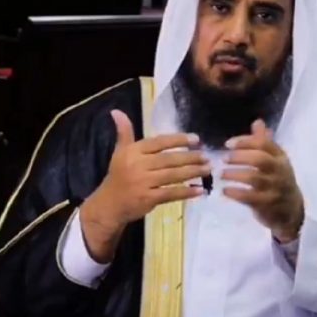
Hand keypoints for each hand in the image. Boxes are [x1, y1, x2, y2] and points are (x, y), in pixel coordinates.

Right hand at [80, 110, 209, 261]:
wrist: (109, 204)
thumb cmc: (118, 176)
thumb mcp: (119, 152)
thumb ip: (124, 132)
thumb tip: (116, 111)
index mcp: (133, 152)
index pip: (159, 142)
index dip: (178, 140)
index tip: (196, 139)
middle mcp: (138, 165)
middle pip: (169, 159)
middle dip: (190, 157)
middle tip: (207, 157)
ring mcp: (143, 183)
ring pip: (172, 175)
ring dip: (192, 172)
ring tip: (207, 170)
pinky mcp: (148, 199)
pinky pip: (171, 193)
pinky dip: (186, 192)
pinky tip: (199, 190)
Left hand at [221, 120, 303, 242]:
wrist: (291, 210)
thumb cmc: (277, 180)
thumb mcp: (274, 160)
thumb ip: (264, 142)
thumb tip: (257, 121)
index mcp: (280, 157)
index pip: (264, 143)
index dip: (245, 141)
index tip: (228, 144)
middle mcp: (279, 170)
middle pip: (259, 159)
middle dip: (239, 157)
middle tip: (223, 159)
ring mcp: (275, 187)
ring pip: (254, 178)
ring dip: (234, 175)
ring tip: (221, 175)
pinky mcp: (268, 203)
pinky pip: (250, 197)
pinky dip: (236, 193)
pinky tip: (224, 191)